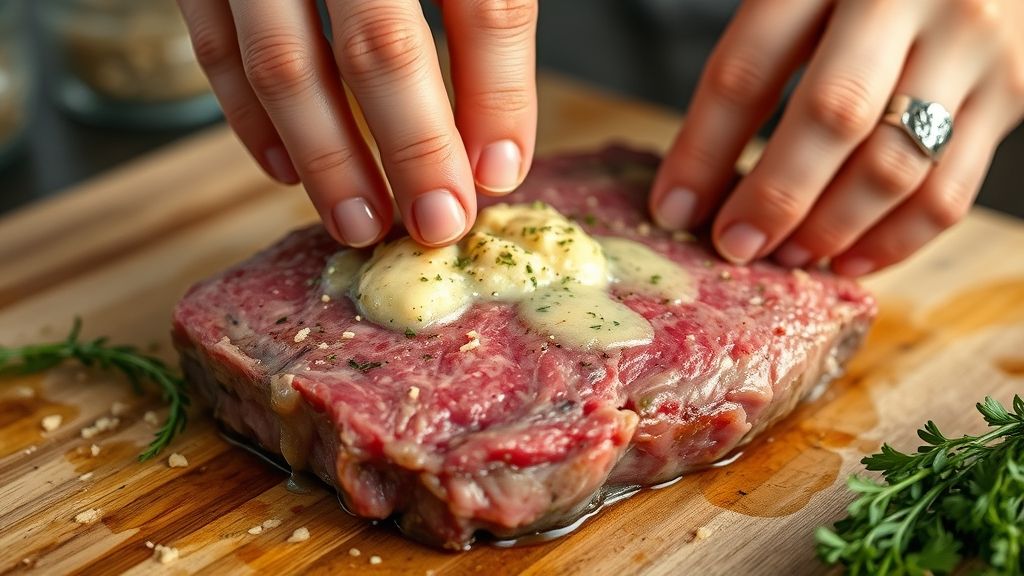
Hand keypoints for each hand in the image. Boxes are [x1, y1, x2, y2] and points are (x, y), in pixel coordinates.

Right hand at [176, 1, 537, 246]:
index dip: (499, 95)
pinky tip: (286, 170)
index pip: (486, 2)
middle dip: (415, 149)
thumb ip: (490, 4)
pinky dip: (248, 117)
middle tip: (438, 223)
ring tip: (362, 221)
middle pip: (381, 44)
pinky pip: (213, 43)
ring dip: (327, 157)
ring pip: (285, 61)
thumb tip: (496, 140)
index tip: (502, 172)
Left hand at [650, 0, 1023, 274]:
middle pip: (830, 117)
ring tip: (789, 257)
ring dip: (831, 228)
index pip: (748, 69)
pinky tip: (849, 259)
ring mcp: (970, 46)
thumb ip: (762, 50)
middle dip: (773, 197)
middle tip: (734, 246)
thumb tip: (697, 172)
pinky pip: (950, 191)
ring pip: (894, 166)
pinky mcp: (1013, 92)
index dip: (703, 150)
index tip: (672, 207)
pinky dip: (895, 241)